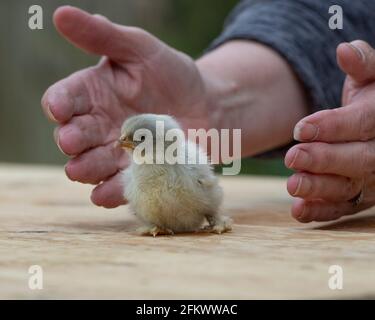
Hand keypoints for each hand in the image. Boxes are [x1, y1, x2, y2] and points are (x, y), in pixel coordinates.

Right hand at [41, 6, 207, 207]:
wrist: (207, 108)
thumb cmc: (173, 75)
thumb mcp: (140, 49)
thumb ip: (103, 35)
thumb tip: (61, 14)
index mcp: (93, 93)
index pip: (63, 99)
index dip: (58, 104)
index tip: (59, 107)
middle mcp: (97, 126)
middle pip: (71, 138)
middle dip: (70, 140)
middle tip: (74, 139)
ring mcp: (114, 154)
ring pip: (87, 167)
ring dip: (85, 168)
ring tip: (89, 166)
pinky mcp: (133, 176)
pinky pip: (112, 189)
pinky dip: (108, 193)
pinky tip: (107, 192)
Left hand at [285, 40, 374, 221]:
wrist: (374, 127)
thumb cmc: (370, 98)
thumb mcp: (371, 78)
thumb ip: (363, 64)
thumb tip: (345, 48)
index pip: (361, 124)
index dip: (332, 126)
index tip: (300, 128)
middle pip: (357, 160)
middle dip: (324, 159)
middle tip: (292, 157)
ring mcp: (372, 178)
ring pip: (349, 187)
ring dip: (319, 189)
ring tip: (292, 185)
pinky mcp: (361, 197)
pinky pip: (342, 208)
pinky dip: (320, 211)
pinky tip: (298, 210)